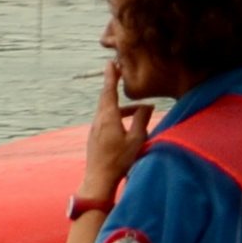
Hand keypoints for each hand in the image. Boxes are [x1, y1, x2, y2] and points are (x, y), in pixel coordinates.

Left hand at [80, 61, 143, 202]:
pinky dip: (118, 114)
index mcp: (108, 118)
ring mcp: (95, 128)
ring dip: (122, 105)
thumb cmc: (119, 160)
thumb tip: (147, 105)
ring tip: (140, 109)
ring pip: (108, 110)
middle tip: (119, 72)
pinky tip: (129, 122)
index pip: (109, 92)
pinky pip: (106, 119)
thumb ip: (141, 120)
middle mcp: (99, 120)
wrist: (99, 179)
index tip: (111, 63)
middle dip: (114, 85)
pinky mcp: (95, 136)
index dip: (111, 77)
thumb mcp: (136, 139)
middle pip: (106, 98)